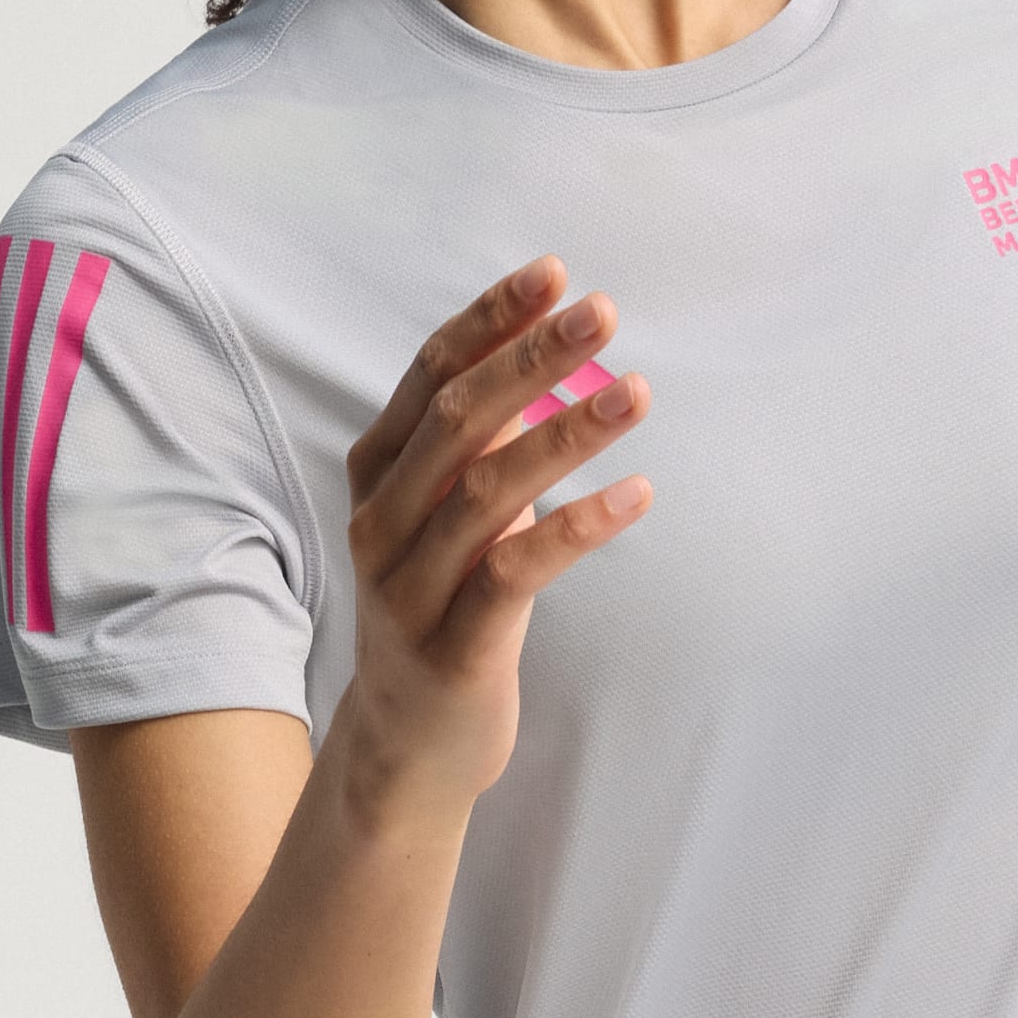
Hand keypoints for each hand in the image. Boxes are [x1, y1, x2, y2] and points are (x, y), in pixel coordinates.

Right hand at [339, 254, 652, 819]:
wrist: (406, 745)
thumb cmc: (442, 599)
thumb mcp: (447, 507)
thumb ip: (475, 435)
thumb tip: (537, 347)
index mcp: (379, 470)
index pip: (431, 371)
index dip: (491, 319)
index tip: (553, 273)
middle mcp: (382, 519)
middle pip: (457, 418)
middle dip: (532, 357)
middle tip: (602, 312)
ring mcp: (410, 585)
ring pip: (486, 489)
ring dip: (566, 432)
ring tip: (638, 391)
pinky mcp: (451, 646)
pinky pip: (516, 573)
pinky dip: (578, 527)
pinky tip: (637, 491)